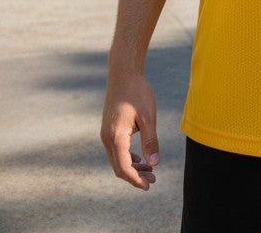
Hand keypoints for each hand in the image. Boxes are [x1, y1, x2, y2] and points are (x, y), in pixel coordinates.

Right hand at [101, 73, 159, 190]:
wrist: (123, 74)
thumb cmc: (137, 92)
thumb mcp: (148, 116)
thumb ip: (150, 141)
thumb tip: (154, 163)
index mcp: (116, 137)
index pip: (124, 167)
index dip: (136, 180)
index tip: (149, 185)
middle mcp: (107, 138)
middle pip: (119, 167)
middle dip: (135, 177)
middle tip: (153, 180)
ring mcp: (106, 134)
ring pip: (117, 160)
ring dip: (132, 168)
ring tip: (150, 171)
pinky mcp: (108, 130)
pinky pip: (116, 151)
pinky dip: (127, 158)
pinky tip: (140, 159)